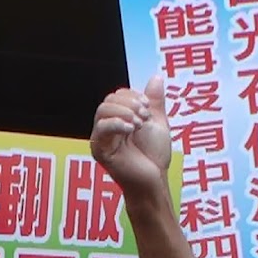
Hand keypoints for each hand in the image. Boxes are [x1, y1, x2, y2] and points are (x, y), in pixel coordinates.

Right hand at [90, 75, 172, 199]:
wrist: (154, 180)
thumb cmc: (154, 157)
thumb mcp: (157, 123)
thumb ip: (155, 102)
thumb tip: (156, 77)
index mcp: (119, 119)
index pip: (117, 95)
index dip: (132, 96)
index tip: (147, 107)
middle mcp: (107, 128)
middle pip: (109, 99)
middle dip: (129, 103)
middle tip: (144, 117)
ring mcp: (102, 139)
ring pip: (103, 110)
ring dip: (124, 112)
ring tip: (138, 124)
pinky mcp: (100, 150)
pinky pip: (101, 128)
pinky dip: (116, 123)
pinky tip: (131, 128)